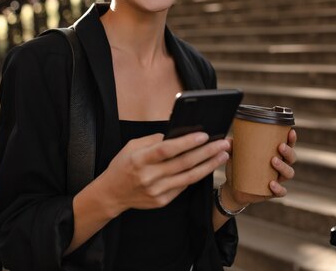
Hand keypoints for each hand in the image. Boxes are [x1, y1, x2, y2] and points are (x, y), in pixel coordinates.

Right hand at [98, 131, 230, 215]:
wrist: (112, 194)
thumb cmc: (123, 165)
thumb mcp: (132, 146)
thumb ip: (154, 140)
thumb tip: (178, 134)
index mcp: (139, 159)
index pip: (167, 150)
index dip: (186, 142)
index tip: (204, 135)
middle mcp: (148, 177)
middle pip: (183, 163)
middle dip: (206, 152)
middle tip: (223, 143)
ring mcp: (156, 191)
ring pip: (189, 177)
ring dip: (209, 166)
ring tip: (223, 155)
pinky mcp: (162, 201)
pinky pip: (183, 187)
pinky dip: (196, 175)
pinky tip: (208, 166)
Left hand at [222, 128, 296, 207]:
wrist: (234, 188)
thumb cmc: (239, 167)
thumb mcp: (235, 155)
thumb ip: (232, 146)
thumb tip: (229, 140)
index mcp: (274, 154)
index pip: (287, 145)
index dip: (291, 139)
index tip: (290, 132)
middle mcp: (279, 166)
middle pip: (291, 158)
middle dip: (288, 152)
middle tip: (280, 146)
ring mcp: (277, 179)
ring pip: (289, 173)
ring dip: (283, 167)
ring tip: (273, 160)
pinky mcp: (273, 192)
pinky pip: (281, 191)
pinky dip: (279, 188)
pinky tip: (271, 184)